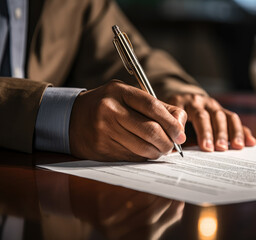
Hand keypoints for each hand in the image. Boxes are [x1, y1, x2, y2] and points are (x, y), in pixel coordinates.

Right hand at [69, 80, 186, 160]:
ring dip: (157, 152)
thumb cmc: (107, 105)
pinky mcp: (102, 150)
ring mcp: (104, 132)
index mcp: (119, 92)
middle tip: (172, 145)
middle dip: (167, 142)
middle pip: (150, 130)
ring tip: (160, 148)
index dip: (171, 122)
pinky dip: (144, 157)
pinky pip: (132, 157)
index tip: (181, 134)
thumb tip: (181, 124)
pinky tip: (144, 151)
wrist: (71, 118)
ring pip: (143, 148)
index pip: (152, 107)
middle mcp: (110, 111)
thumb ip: (156, 106)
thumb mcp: (128, 96)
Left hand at [168, 94, 255, 151]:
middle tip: (221, 149)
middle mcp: (203, 102)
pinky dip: (243, 131)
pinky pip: (235, 121)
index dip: (204, 132)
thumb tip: (178, 150)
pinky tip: (250, 142)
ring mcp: (214, 106)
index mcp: (187, 102)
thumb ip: (175, 132)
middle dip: (219, 134)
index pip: (199, 116)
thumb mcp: (168, 120)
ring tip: (237, 147)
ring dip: (234, 132)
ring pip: (228, 117)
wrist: (179, 100)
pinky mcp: (223, 111)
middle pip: (215, 116)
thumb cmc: (172, 117)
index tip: (206, 147)